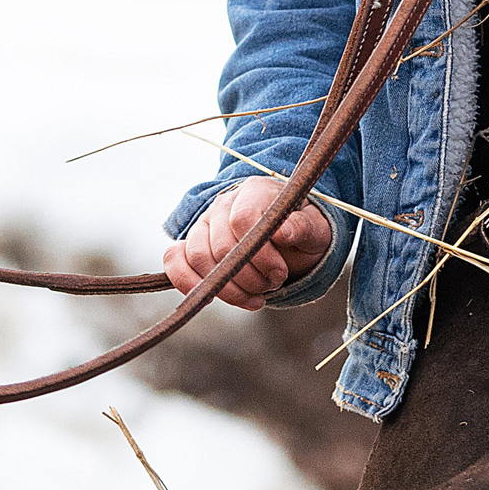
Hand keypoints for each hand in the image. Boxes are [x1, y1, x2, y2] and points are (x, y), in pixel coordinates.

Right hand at [164, 179, 333, 314]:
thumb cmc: (301, 231)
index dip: (260, 253)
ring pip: (197, 258)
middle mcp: (223, 203)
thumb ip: (302, 227)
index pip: (242, 219)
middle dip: (248, 276)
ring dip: (227, 287)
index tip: (280, 273)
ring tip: (254, 296)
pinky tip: (216, 297)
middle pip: (220, 245)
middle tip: (271, 285)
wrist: (286, 238)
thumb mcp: (314, 229)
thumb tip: (282, 232)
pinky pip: (174, 261)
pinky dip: (189, 284)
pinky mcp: (191, 245)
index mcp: (254, 191)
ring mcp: (204, 224)